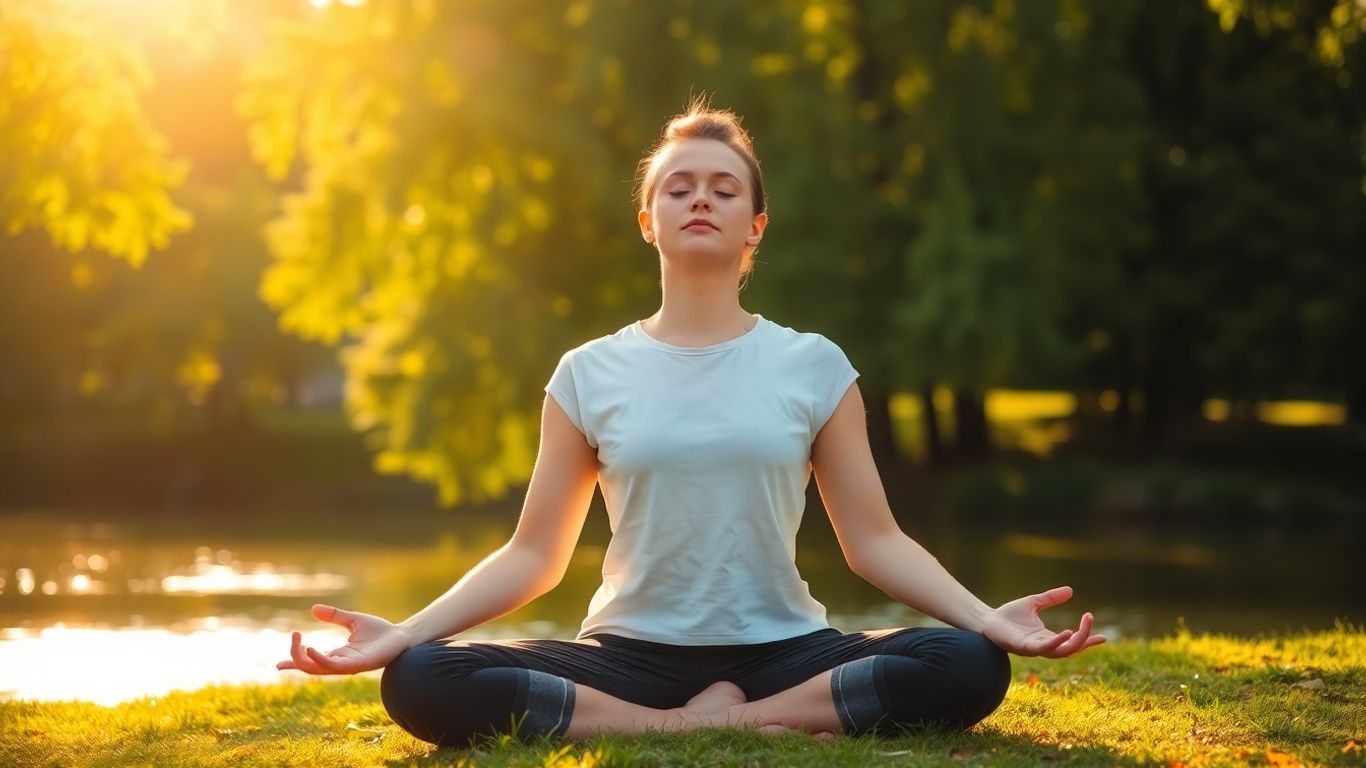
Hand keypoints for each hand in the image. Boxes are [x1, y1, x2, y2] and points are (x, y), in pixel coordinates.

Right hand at [276, 603, 412, 674]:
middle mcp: (340, 663)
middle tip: (294, 635)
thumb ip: (334, 616)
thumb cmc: (381, 632)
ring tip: (299, 641)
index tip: (278, 665)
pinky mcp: (356, 665)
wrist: (403, 637)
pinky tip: (312, 649)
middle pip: (309, 666)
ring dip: (304, 657)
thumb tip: (313, 608)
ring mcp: (347, 666)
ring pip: (316, 668)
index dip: (294, 662)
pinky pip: (333, 666)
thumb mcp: (353, 620)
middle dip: (295, 655)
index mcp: (338, 655)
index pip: (311, 662)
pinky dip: (319, 659)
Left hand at [980, 586, 1106, 657]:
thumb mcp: (1033, 603)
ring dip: (1075, 640)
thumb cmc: (1007, 615)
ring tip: (1082, 625)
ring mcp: (1035, 649)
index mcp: (1047, 637)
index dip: (1088, 641)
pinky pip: (1045, 648)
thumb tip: (1070, 590)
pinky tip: (1067, 633)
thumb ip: (1051, 598)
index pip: (1073, 642)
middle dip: (1085, 636)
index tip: (1105, 637)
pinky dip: (1057, 642)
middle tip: (1089, 617)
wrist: (986, 620)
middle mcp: (1044, 646)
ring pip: (1062, 651)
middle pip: (1072, 648)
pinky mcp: (1024, 648)